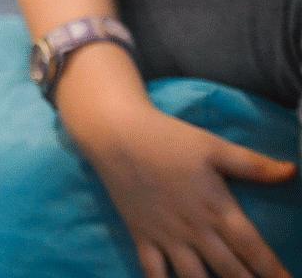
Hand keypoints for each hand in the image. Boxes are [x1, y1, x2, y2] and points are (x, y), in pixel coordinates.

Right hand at [76, 104, 296, 277]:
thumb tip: (293, 172)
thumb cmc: (168, 139)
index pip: (254, 249)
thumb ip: (253, 165)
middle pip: (230, 270)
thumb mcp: (214, 146)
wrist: (116, 136)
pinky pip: (153, 271)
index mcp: (217, 208)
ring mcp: (166, 237)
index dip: (273, 270)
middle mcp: (195, 230)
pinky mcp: (142, 236)